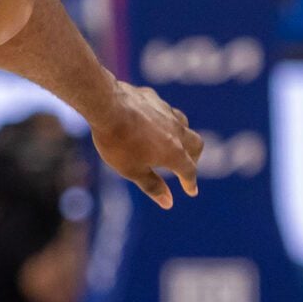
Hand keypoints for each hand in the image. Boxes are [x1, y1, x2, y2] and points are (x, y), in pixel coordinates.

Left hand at [91, 81, 203, 209]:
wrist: (106, 106)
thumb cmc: (118, 143)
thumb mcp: (132, 170)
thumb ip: (152, 186)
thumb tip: (169, 203)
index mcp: (174, 152)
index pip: (189, 170)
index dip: (190, 183)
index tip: (191, 191)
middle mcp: (176, 131)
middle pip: (196, 144)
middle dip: (194, 157)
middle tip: (187, 165)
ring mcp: (166, 112)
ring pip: (184, 124)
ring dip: (182, 136)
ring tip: (172, 142)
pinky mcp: (154, 99)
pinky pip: (165, 111)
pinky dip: (164, 120)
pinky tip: (152, 122)